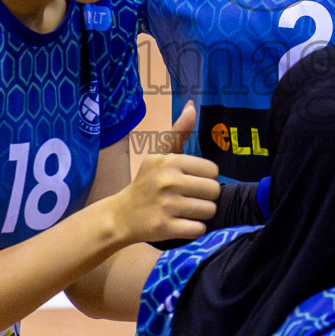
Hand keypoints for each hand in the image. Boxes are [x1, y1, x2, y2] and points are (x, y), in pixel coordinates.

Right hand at [118, 104, 218, 242]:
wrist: (120, 215)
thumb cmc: (145, 182)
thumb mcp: (159, 155)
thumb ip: (178, 132)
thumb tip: (192, 106)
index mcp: (169, 161)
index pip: (212, 170)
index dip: (205, 178)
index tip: (191, 182)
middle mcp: (168, 181)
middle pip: (214, 191)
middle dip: (206, 197)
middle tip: (190, 199)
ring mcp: (166, 206)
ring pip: (209, 211)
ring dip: (201, 214)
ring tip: (185, 211)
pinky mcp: (165, 228)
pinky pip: (199, 229)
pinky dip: (194, 229)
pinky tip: (181, 224)